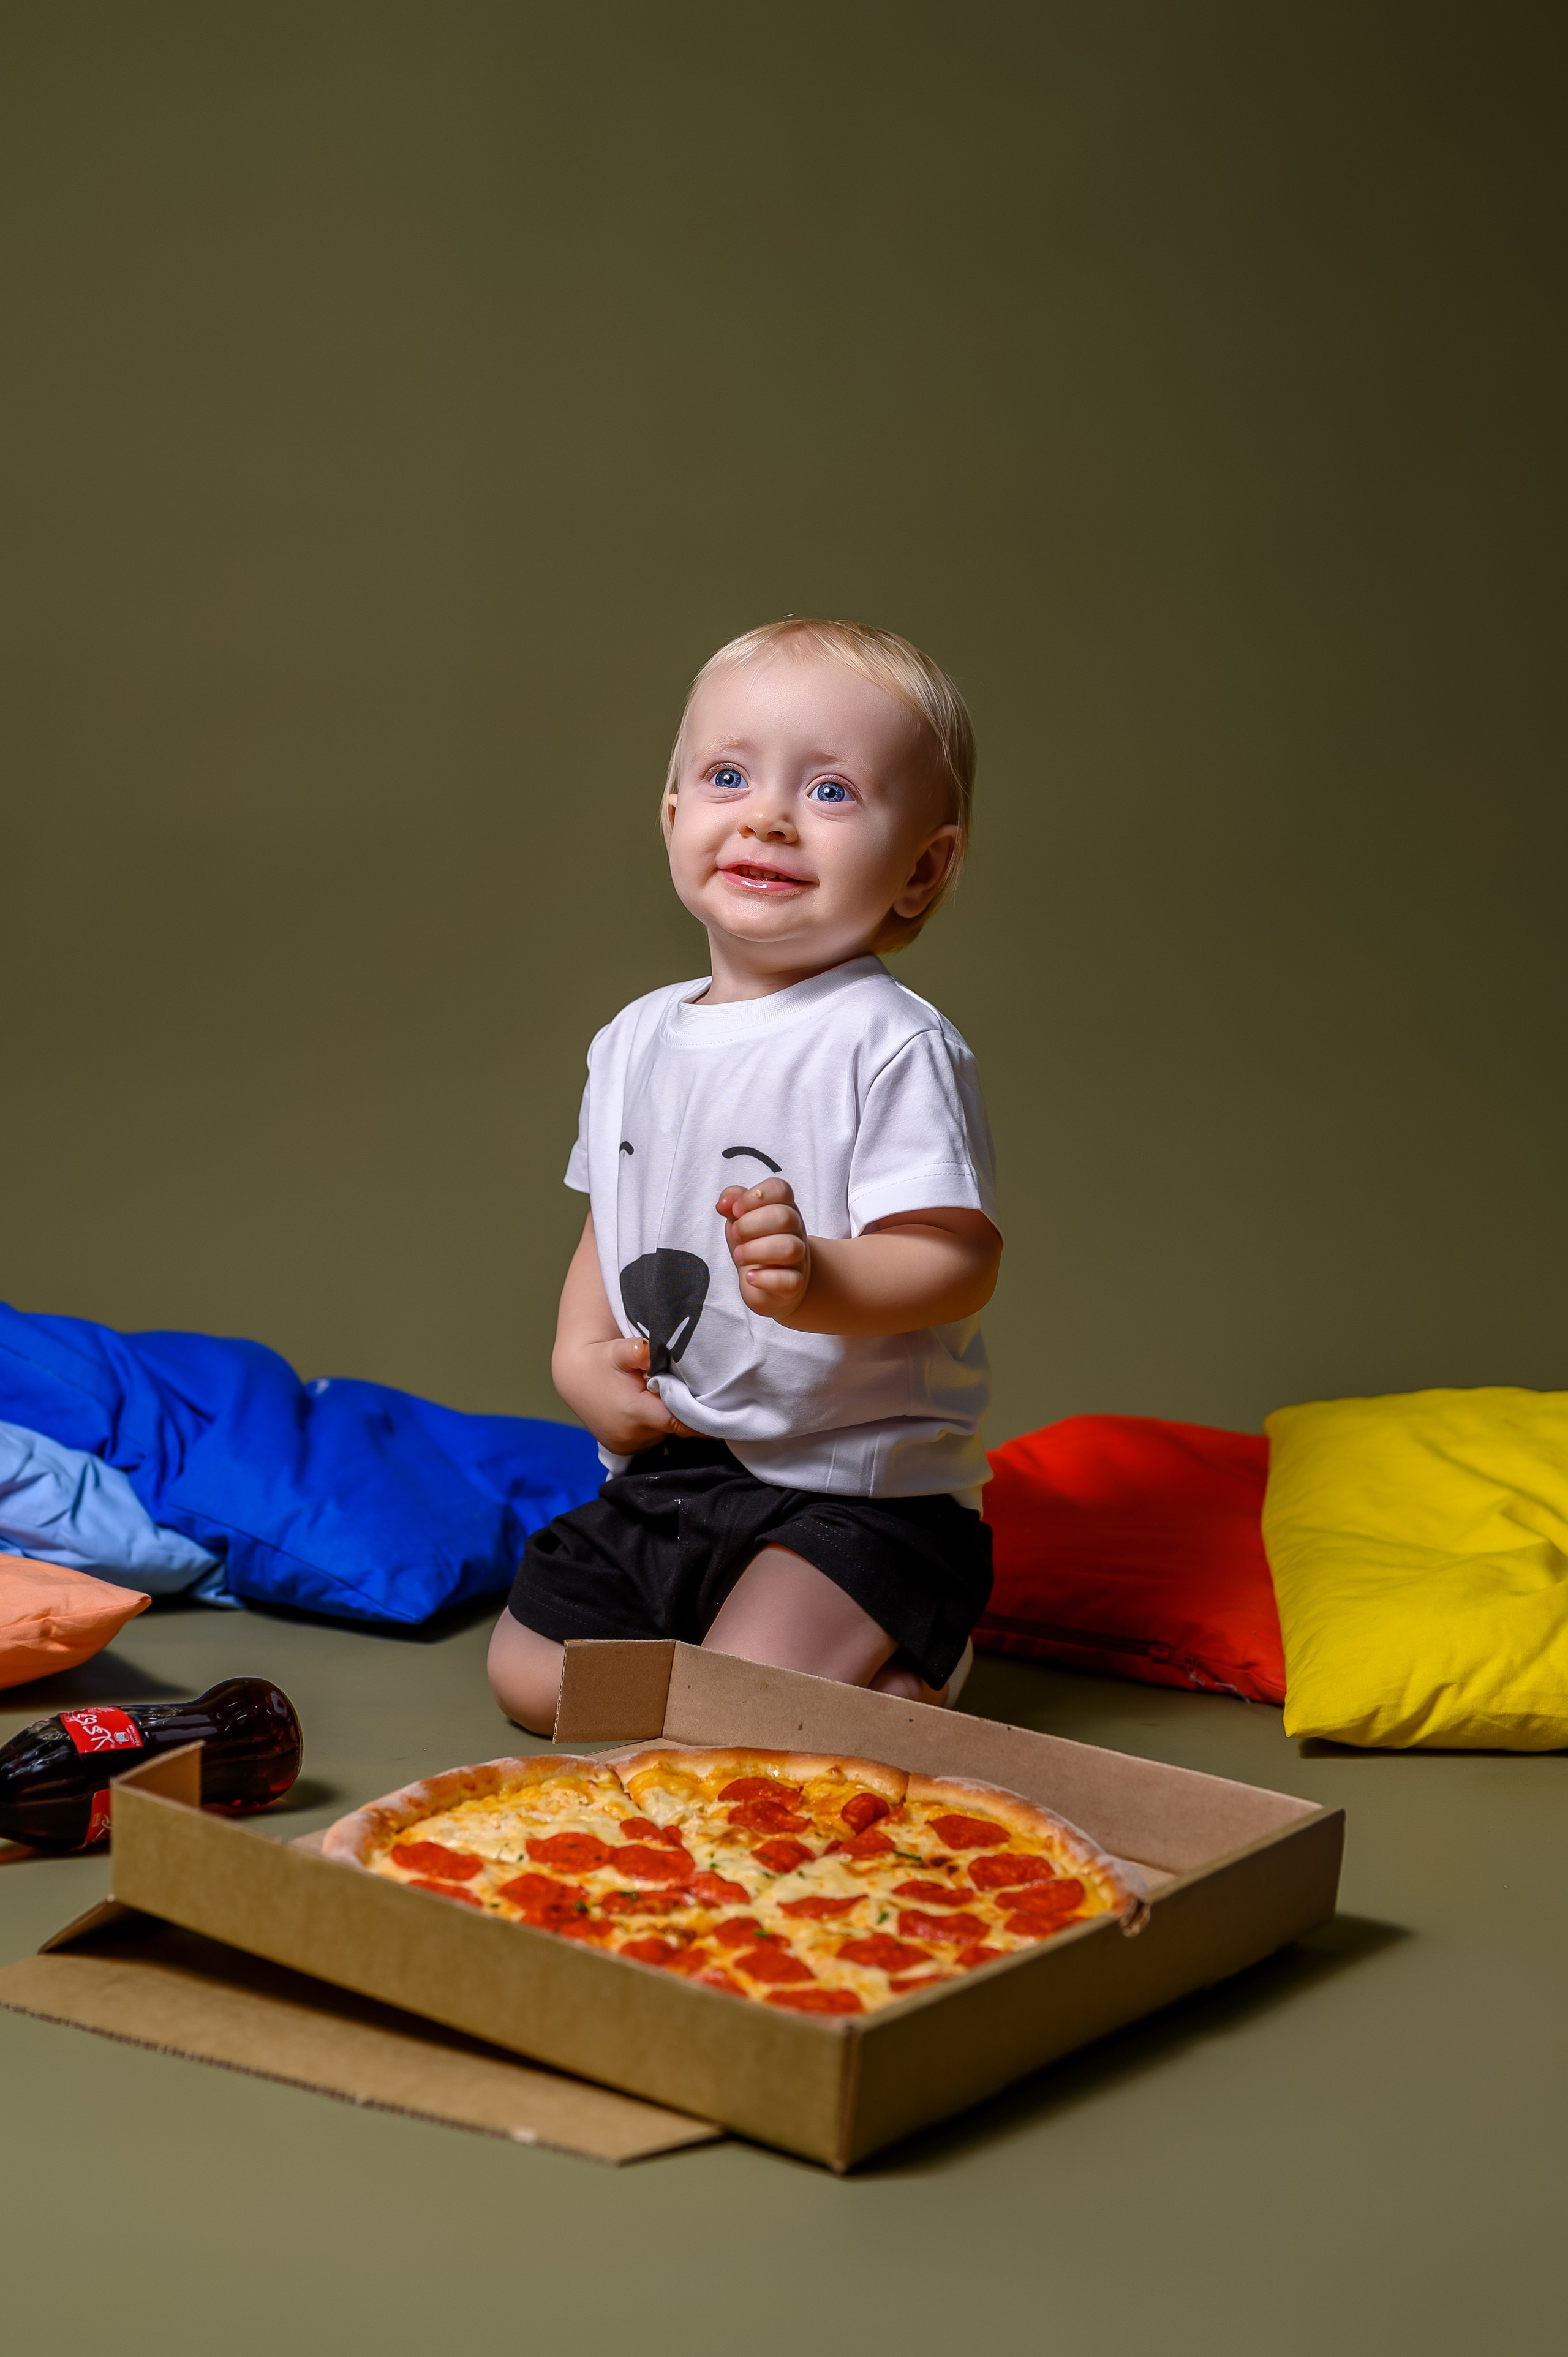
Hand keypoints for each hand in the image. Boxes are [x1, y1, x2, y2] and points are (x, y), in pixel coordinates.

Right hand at [554, 1333, 693, 1455]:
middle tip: (689, 1390)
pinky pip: (652, 1439)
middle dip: (685, 1411)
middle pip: (675, 1428)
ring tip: (666, 1396)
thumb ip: (640, 1351)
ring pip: (665, 1435)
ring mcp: (626, 1446)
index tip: (722, 1412)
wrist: (574, 1376)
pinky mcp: (623, 1449)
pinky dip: (658, 1426)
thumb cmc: (600, 1360)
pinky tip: (653, 1407)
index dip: (703, 1418)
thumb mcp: (619, 1350)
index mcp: (635, 1415)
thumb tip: (653, 1348)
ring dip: (671, 1420)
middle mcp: (632, 1437)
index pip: (681, 1422)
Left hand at [717, 1177, 811, 1322]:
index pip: (780, 1189)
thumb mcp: (740, 1219)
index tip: (735, 1210)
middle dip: (751, 1224)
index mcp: (784, 1208)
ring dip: (756, 1251)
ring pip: (789, 1248)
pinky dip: (765, 1279)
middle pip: (785, 1217)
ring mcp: (798, 1259)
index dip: (754, 1196)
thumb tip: (724, 1202)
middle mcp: (795, 1231)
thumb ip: (733, 1202)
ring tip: (739, 1256)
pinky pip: (790, 1281)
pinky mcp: (794, 1284)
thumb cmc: (755, 1244)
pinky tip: (751, 1277)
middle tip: (736, 1235)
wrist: (772, 1283)